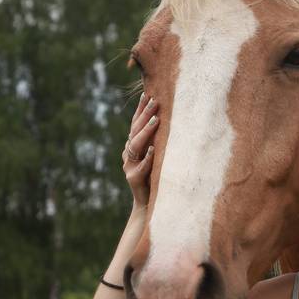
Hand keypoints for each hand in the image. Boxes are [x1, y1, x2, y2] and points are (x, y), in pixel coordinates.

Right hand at [122, 93, 157, 209]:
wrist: (149, 203)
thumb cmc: (156, 178)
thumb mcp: (157, 156)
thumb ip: (157, 141)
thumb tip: (169, 120)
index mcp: (133, 147)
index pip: (135, 124)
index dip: (140, 109)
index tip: (147, 94)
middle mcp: (129, 154)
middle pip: (135, 130)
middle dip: (144, 115)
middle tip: (155, 101)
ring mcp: (130, 166)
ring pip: (136, 145)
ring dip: (146, 132)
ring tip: (156, 121)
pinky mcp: (134, 179)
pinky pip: (142, 167)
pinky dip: (147, 158)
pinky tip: (153, 149)